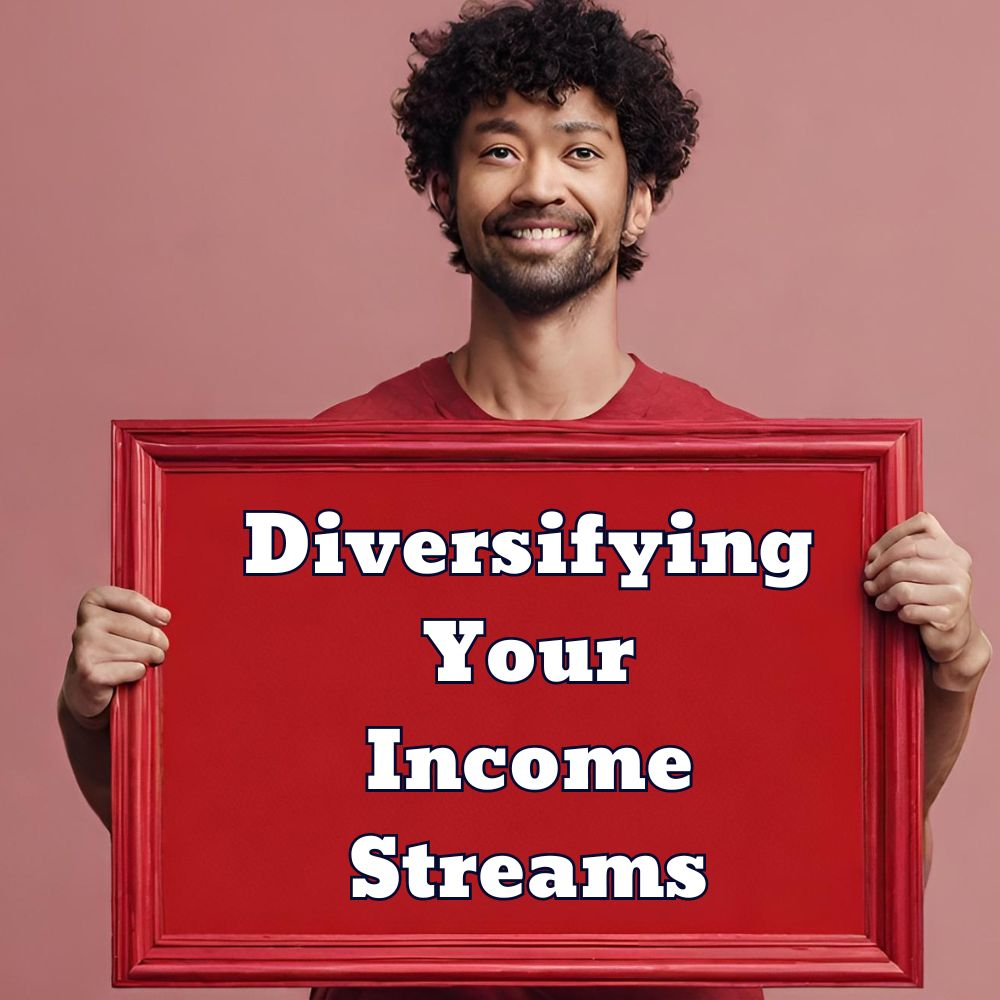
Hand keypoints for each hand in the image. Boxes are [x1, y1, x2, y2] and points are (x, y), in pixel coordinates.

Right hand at [61, 586, 170, 728]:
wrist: (85, 687)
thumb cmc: (110, 651)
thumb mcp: (122, 624)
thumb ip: (141, 613)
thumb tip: (164, 616)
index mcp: (91, 603)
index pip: (131, 599)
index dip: (152, 610)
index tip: (165, 619)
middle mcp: (84, 624)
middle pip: (140, 628)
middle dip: (158, 640)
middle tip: (160, 648)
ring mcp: (84, 649)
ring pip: (140, 650)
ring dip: (151, 657)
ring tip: (149, 661)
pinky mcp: (89, 674)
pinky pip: (134, 669)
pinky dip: (139, 673)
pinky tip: (132, 674)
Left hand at [863, 511, 989, 690]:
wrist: (951, 630)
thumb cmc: (928, 593)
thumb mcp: (922, 565)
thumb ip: (904, 550)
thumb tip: (871, 556)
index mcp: (952, 550)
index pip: (917, 530)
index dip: (887, 541)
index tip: (871, 557)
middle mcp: (959, 568)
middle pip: (905, 561)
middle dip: (879, 572)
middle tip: (869, 582)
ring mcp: (957, 593)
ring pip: (903, 588)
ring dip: (883, 595)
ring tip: (880, 600)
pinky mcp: (950, 616)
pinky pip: (909, 611)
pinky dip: (898, 612)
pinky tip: (899, 613)